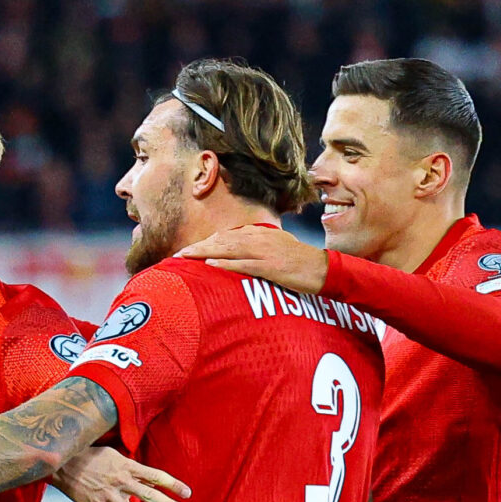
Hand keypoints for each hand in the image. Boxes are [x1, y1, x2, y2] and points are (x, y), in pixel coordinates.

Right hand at [49, 443, 190, 501]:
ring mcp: (110, 494)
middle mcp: (122, 480)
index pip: (156, 475)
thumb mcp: (113, 456)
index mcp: (128, 466)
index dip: (173, 484)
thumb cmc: (90, 456)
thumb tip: (148, 477)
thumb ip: (131, 467)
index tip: (188, 493)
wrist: (63, 462)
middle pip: (149, 493)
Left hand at [181, 223, 329, 293]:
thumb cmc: (298, 261)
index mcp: (260, 233)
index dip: (206, 242)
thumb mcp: (276, 246)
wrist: (322, 268)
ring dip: (205, 252)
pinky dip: (226, 264)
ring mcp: (265, 251)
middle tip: (178, 254)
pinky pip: (244, 264)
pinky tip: (210, 265)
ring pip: (229, 249)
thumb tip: (239, 249)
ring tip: (186, 257)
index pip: (227, 236)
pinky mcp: (270, 266)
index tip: (189, 249)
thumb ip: (257, 246)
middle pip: (222, 241)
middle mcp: (259, 238)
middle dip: (199, 246)